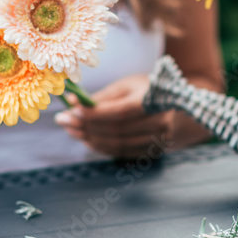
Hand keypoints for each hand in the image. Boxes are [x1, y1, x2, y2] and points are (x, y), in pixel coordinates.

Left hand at [54, 74, 174, 159]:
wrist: (174, 107)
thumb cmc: (144, 90)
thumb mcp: (126, 85)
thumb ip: (101, 97)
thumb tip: (72, 103)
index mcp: (153, 100)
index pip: (119, 112)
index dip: (93, 114)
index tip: (71, 110)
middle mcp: (159, 122)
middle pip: (115, 130)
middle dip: (85, 126)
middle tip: (63, 120)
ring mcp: (157, 141)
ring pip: (116, 145)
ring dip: (88, 138)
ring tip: (70, 129)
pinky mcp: (151, 152)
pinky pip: (120, 152)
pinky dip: (100, 146)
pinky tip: (85, 138)